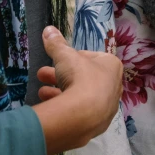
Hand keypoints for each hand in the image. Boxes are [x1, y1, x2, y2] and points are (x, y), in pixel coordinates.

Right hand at [33, 26, 122, 154]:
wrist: (83, 115)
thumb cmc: (80, 78)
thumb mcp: (65, 56)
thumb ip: (57, 43)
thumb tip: (49, 29)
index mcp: (112, 66)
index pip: (91, 58)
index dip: (73, 58)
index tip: (60, 60)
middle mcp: (113, 86)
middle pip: (84, 78)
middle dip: (61, 75)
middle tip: (42, 74)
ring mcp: (106, 108)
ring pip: (80, 96)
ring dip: (59, 91)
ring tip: (41, 91)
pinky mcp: (97, 125)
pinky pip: (79, 113)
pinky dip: (64, 108)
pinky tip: (48, 105)